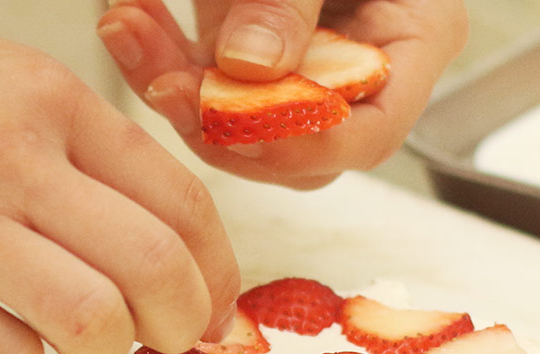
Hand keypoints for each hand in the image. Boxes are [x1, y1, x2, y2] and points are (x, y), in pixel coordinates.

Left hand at [97, 0, 467, 187]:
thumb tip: (252, 67)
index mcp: (412, 37)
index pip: (371, 132)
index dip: (309, 146)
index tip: (243, 133)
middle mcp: (355, 66)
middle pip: (297, 146)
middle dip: (222, 126)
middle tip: (166, 85)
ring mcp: (298, 65)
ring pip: (237, 125)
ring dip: (173, 87)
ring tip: (128, 28)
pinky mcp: (248, 56)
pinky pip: (202, 84)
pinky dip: (158, 58)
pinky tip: (130, 21)